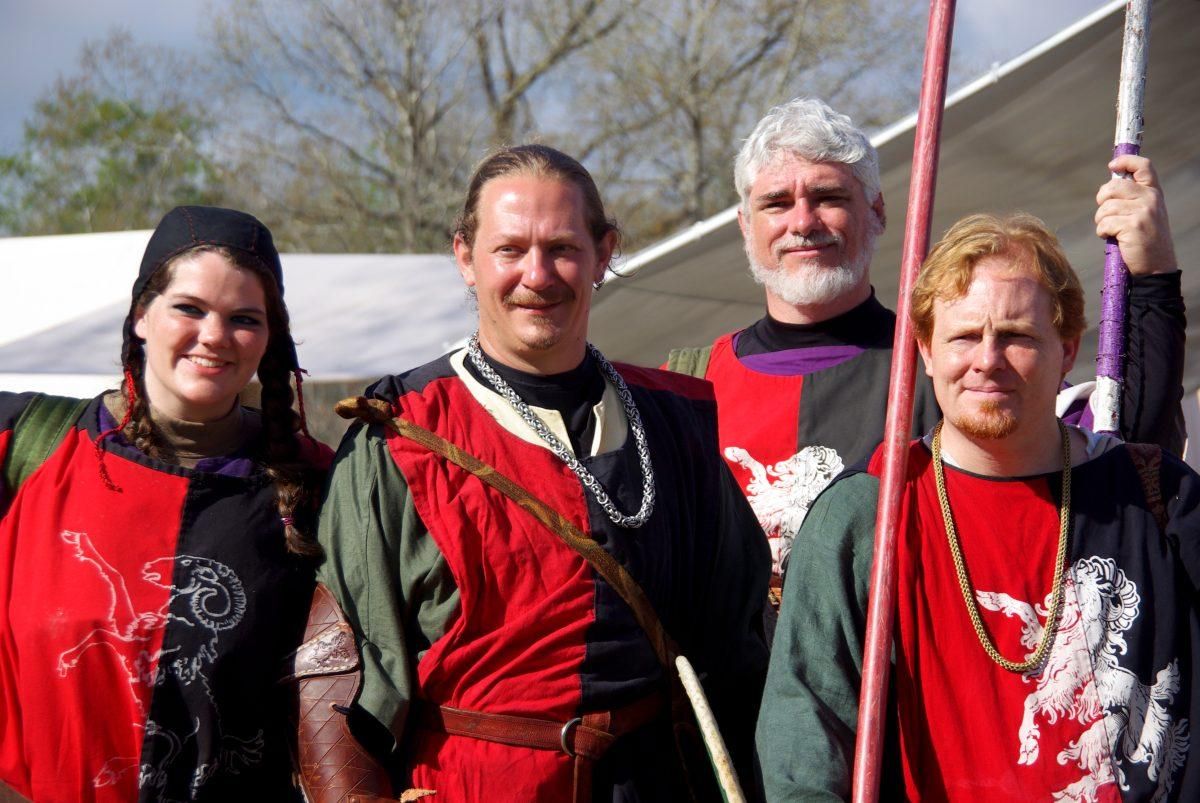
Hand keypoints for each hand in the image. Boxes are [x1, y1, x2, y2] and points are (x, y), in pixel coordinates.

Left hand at [1095, 154, 1176, 274]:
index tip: (1112, 165)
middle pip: (1113, 187)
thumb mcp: (1145, 213)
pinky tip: (1112, 238)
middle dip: (1102, 200)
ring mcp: (1143, 211)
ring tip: (1113, 230)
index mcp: (1154, 192)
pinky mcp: (1133, 226)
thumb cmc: (1145, 240)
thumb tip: (1108, 187)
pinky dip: (1103, 232)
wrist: (1156, 266)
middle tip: (1106, 214)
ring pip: (1105, 207)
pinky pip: (1104, 223)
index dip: (1126, 161)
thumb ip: (1132, 198)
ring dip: (1101, 221)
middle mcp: (1150, 198)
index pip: (1143, 166)